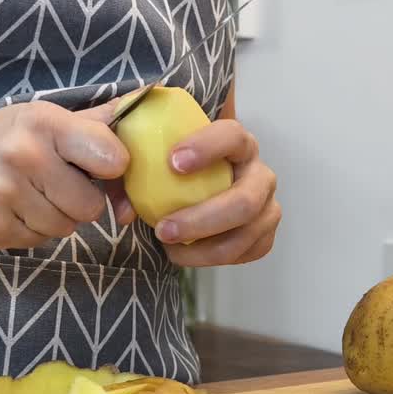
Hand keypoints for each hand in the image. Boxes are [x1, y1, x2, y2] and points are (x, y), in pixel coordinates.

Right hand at [0, 100, 128, 248]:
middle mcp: (22, 156)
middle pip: (90, 205)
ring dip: (56, 217)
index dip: (111, 168)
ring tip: (29, 195)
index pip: (112, 157)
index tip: (96, 167)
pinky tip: (11, 209)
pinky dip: (32, 230)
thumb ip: (93, 121)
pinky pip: (39, 241)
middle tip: (54, 184)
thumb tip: (145, 101)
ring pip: (66, 227)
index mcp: (42, 123)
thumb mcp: (39, 118)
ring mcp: (4, 195)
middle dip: (80, 199)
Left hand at [148, 119, 280, 266]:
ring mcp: (267, 206)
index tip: (173, 163)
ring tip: (167, 246)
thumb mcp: (151, 153)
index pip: (233, 135)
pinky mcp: (264, 235)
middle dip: (204, 219)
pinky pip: (247, 253)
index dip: (207, 147)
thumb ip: (135, 166)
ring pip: (246, 234)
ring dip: (204, 248)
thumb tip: (126, 210)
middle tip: (163, 229)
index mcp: (238, 143)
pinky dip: (213, 258)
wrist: (195, 185)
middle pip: (246, 200)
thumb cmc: (171, 166)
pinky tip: (185, 253)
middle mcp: (260, 174)